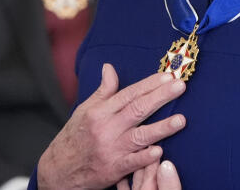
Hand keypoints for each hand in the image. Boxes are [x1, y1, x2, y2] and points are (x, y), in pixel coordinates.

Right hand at [36, 64, 186, 189]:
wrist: (58, 170)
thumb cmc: (75, 137)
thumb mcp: (85, 110)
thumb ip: (103, 91)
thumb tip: (109, 67)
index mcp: (100, 112)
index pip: (130, 94)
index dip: (150, 84)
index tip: (168, 75)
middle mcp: (106, 128)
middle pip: (138, 109)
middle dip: (161, 96)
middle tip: (180, 85)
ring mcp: (111, 149)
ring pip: (140, 136)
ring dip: (161, 128)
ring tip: (181, 120)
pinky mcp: (114, 169)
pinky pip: (132, 163)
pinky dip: (145, 157)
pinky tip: (159, 151)